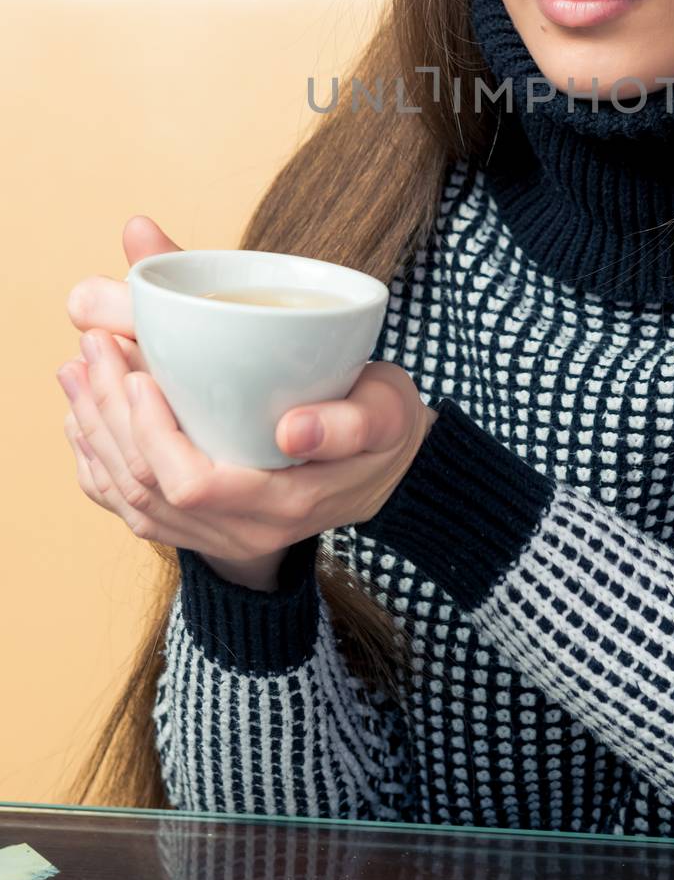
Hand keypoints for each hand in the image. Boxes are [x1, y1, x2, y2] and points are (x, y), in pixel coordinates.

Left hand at [61, 216, 436, 567]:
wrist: (390, 467)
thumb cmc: (387, 427)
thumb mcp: (388, 412)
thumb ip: (349, 422)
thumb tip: (293, 431)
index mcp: (285, 504)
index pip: (191, 483)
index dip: (153, 433)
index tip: (141, 370)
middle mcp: (245, 532)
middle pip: (148, 487)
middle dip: (111, 415)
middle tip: (95, 344)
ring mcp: (221, 535)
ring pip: (132, 499)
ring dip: (95, 434)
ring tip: (77, 370)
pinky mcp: (205, 525)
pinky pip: (134, 508)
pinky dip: (98, 465)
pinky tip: (83, 419)